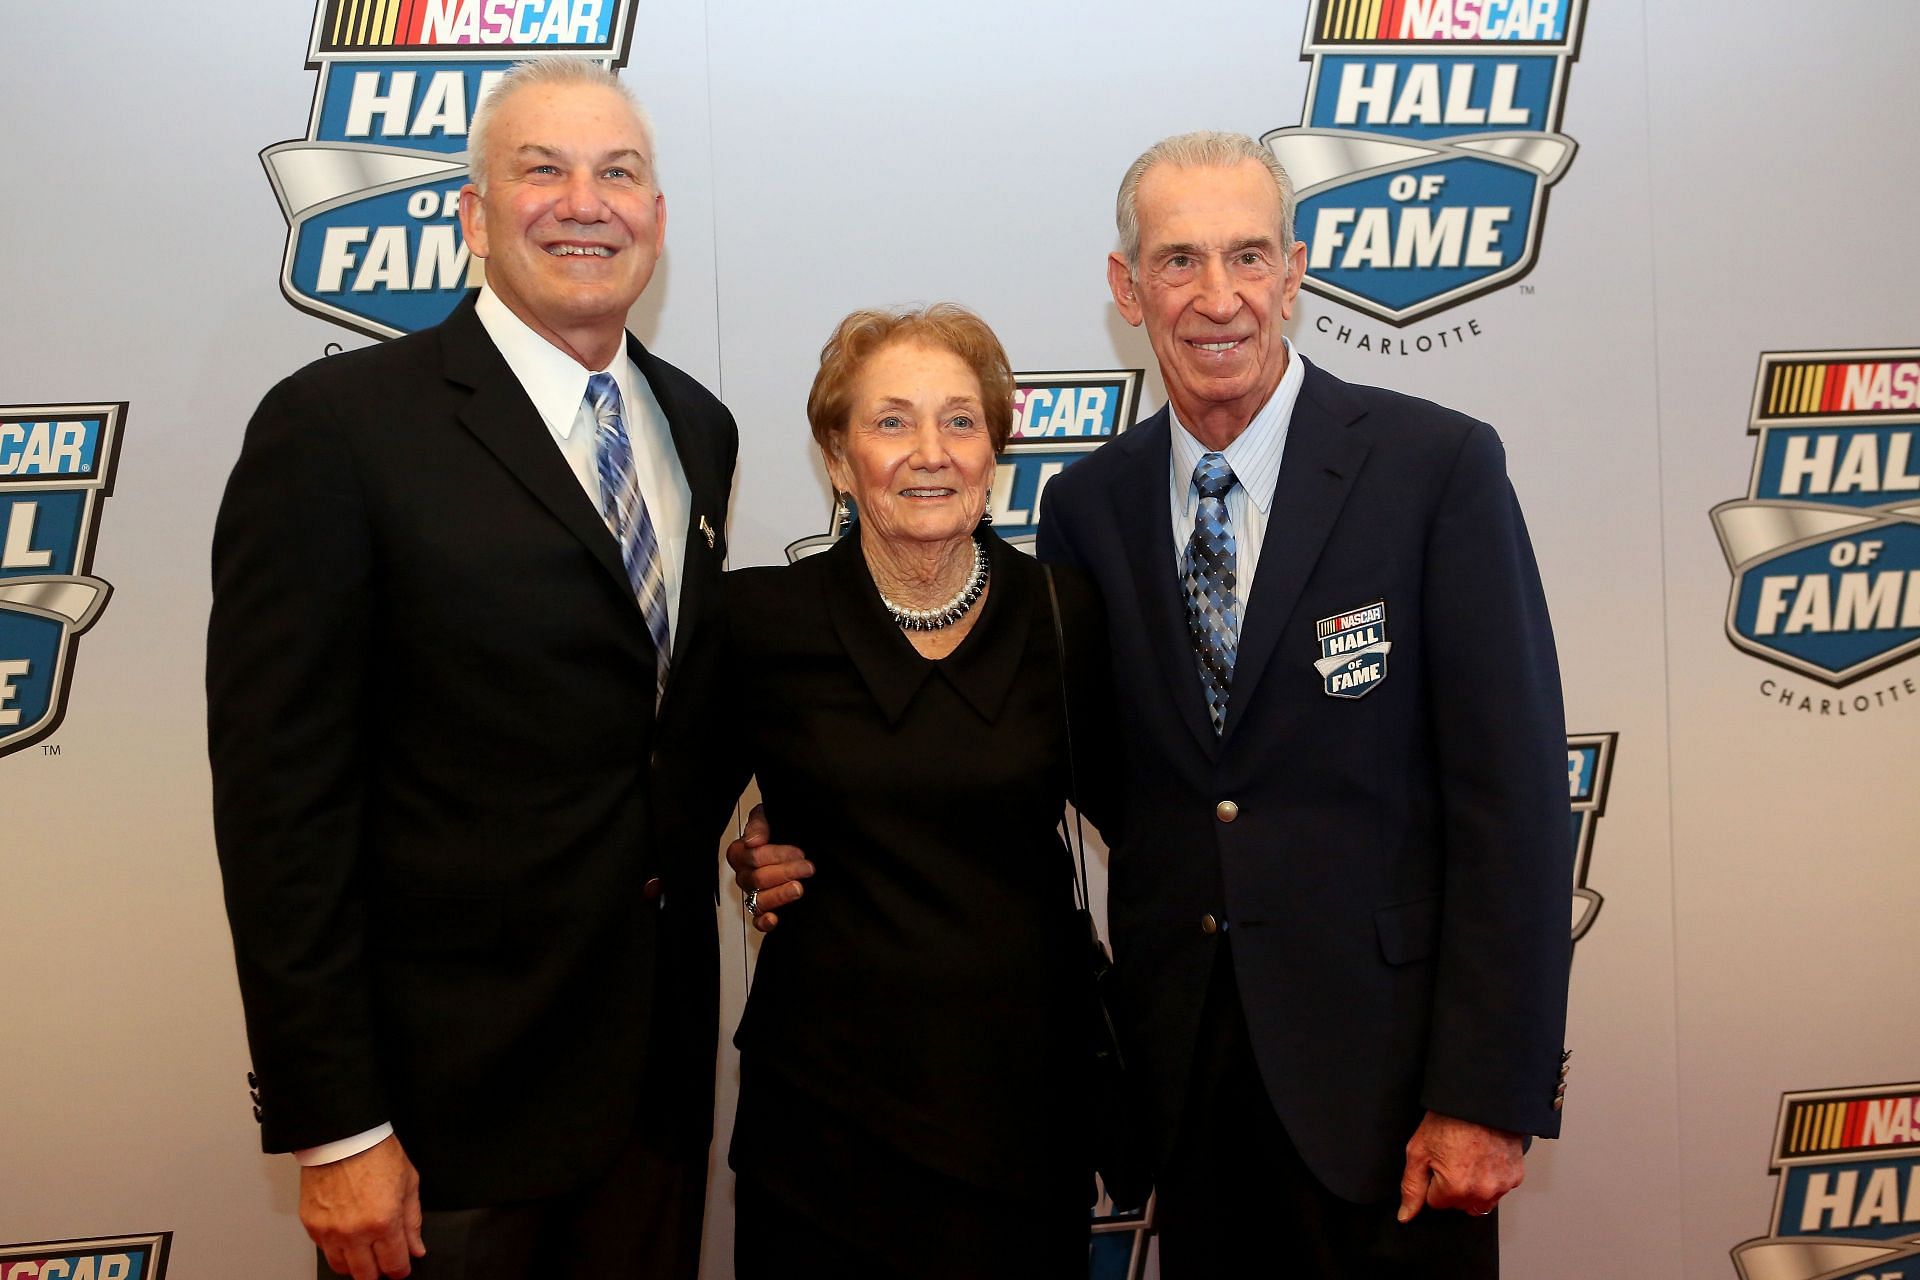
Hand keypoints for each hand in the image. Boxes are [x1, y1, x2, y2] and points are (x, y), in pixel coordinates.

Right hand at [301, 1134, 425, 1278]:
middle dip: (379, 1272)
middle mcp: (355, 1231)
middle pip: (366, 1275)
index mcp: (384, 1221)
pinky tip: (347, 1235)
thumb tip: (416, 1248)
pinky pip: (325, 1250)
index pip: (394, 1264)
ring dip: (356, 1264)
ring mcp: (330, 1231)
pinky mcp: (311, 1225)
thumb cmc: (376, 1152)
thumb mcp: (409, 1183)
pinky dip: (337, 1248)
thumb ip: (413, 1221)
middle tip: (384, 1261)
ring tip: (365, 1251)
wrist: (343, 1136)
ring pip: (343, 1268)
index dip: (401, 1270)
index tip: (402, 1267)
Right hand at [726, 803, 812, 933]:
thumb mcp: (768, 817)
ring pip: (758, 901)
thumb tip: (754, 841)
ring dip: (779, 895)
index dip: (775, 855)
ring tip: (800, 889)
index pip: (752, 857)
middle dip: (785, 872)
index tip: (799, 851)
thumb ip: (759, 824)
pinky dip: (764, 922)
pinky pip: (756, 921)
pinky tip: (774, 919)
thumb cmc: (778, 829)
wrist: (796, 841)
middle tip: (808, 867)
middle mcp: (744, 876)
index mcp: (740, 854)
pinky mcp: (763, 912)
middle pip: (757, 879)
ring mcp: (752, 895)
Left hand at [1397, 1111, 1523, 1221]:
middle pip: (1458, 1204)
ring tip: (1469, 1158)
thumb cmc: (1448, 1120)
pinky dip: (1491, 1178)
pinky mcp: (1515, 1177)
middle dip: (1452, 1187)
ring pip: (1479, 1201)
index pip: (1436, 1202)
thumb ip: (1411, 1188)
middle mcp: (1481, 1192)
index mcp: (1455, 1187)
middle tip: (1453, 1157)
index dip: (1433, 1181)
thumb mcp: (1418, 1151)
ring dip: (1473, 1187)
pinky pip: (1498, 1189)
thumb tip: (1406, 1216)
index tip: (1438, 1161)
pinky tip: (1485, 1158)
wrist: (1480, 1100)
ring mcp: (1501, 1186)